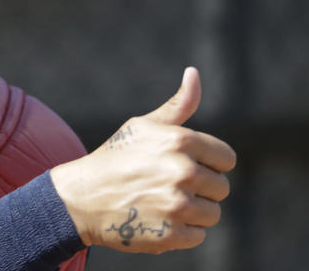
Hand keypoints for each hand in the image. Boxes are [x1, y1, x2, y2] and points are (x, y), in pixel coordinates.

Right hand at [50, 67, 236, 253]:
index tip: (186, 166)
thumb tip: (194, 72)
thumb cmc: (116, 157)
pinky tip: (158, 220)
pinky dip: (182, 232)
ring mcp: (177, 205)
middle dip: (200, 189)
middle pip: (221, 188)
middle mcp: (183, 171)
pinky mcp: (171, 235)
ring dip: (193, 212)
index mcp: (181, 141)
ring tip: (163, 203)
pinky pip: (198, 236)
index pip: (227, 159)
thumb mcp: (144, 126)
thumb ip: (178, 105)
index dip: (209, 164)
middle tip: (168, 186)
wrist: (81, 197)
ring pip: (212, 214)